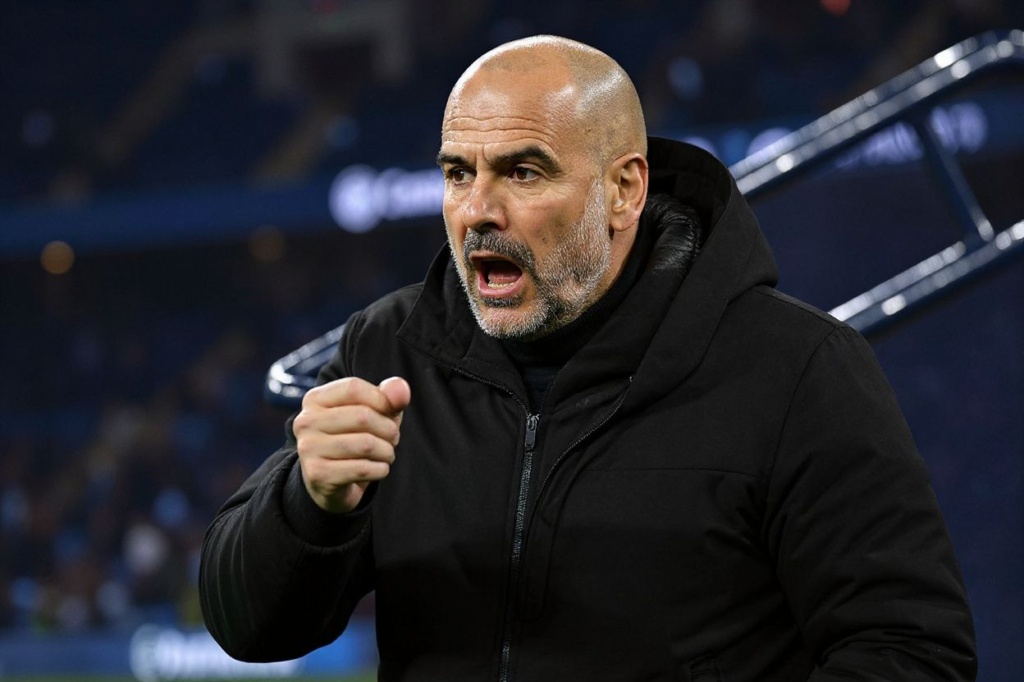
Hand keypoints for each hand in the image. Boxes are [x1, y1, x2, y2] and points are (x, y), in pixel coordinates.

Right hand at [293, 376, 410, 512]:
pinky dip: (380, 469)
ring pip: (366, 444)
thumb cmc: (355, 436)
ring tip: (387, 454)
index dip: (382, 400)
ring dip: (387, 451)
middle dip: (389, 429)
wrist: (330, 481)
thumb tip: (401, 389)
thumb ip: (389, 395)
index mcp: (314, 399)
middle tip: (393, 438)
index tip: (391, 412)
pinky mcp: (318, 475)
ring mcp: (308, 449)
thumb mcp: (373, 411)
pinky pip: (363, 469)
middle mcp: (305, 421)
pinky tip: (378, 469)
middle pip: (362, 416)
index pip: (353, 388)